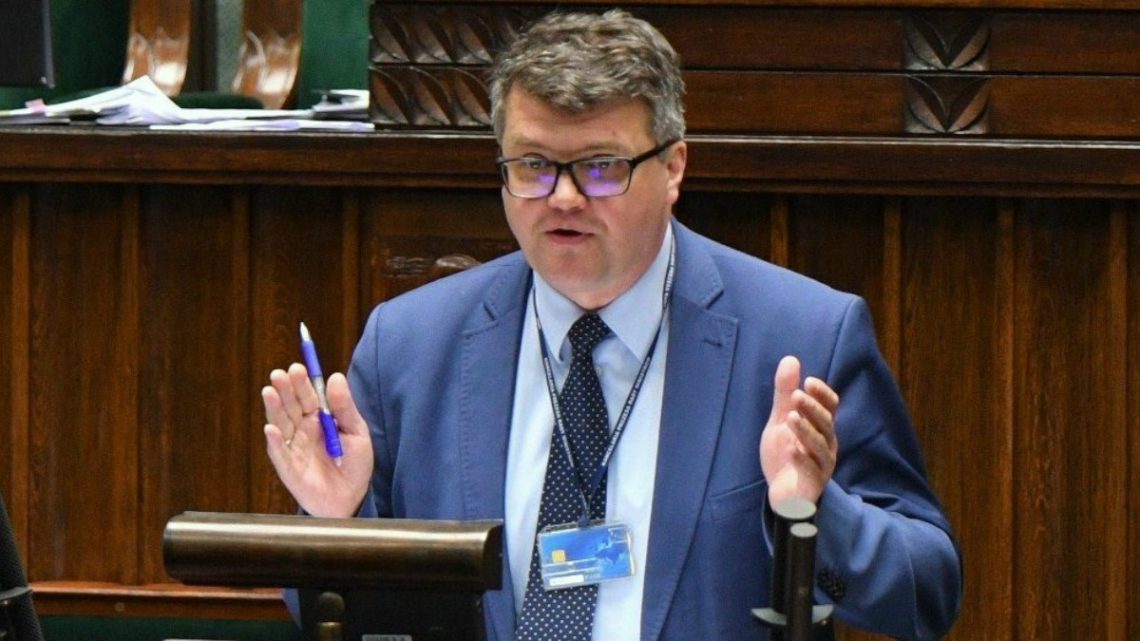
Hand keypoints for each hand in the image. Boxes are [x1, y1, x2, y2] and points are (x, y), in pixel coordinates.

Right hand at [262, 363, 373, 516]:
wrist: (353, 498)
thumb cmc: (355, 464)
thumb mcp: (357, 432)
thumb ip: (344, 407)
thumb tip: (335, 377)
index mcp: (318, 419)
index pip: (307, 396)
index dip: (301, 382)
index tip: (298, 367)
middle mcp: (302, 430)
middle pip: (290, 406)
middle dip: (285, 390)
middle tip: (280, 375)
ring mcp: (293, 448)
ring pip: (280, 424)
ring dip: (274, 408)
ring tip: (269, 392)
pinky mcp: (288, 468)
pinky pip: (279, 453)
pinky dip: (274, 441)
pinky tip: (271, 429)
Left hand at [759, 355, 839, 504]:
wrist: (782, 493)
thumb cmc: (786, 454)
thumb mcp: (781, 420)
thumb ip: (785, 393)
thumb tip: (790, 359)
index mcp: (822, 427)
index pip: (830, 407)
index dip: (822, 394)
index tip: (808, 381)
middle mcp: (827, 444)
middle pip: (826, 424)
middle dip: (813, 409)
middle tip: (797, 396)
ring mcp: (821, 466)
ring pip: (820, 447)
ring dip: (806, 431)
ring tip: (791, 418)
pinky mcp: (812, 484)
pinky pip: (811, 472)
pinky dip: (802, 460)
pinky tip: (791, 449)